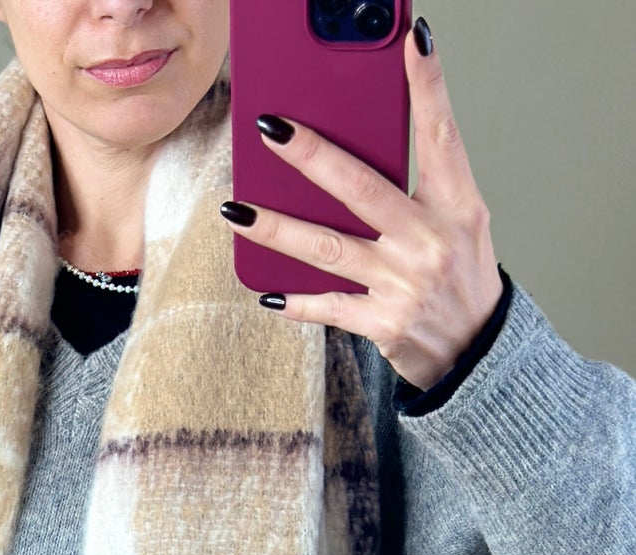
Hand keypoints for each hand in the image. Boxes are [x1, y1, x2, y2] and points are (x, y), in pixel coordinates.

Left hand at [223, 21, 504, 391]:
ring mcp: (404, 283)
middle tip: (272, 129)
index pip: (441, 135)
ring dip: (276, 228)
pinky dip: (296, 301)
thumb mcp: (460, 225)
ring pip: (327, 248)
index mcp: (458, 206)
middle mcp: (430, 241)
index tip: (411, 43)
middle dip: (312, 156)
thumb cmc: (461, 279)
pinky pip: (328, 306)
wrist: (477, 353)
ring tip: (235, 210)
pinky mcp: (383, 323)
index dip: (428, 87)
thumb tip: (359, 154)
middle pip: (361, 188)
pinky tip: (265, 293)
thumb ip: (422, 190)